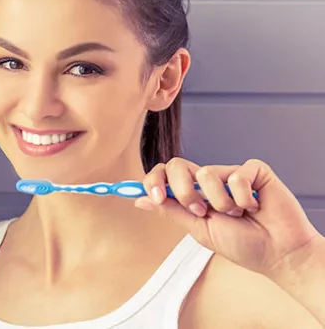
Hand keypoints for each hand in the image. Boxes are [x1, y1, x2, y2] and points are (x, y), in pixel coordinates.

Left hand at [137, 157, 323, 278]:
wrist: (277, 253)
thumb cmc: (242, 244)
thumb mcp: (199, 230)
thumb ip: (172, 211)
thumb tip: (139, 200)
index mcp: (192, 194)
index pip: (164, 175)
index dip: (153, 181)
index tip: (153, 196)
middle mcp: (209, 181)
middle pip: (178, 165)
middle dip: (183, 191)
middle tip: (200, 211)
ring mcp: (231, 174)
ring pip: (206, 172)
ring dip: (219, 201)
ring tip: (236, 214)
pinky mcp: (254, 171)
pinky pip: (236, 174)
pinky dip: (243, 197)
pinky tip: (255, 206)